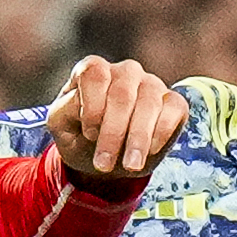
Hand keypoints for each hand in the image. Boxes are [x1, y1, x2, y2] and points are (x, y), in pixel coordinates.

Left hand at [49, 56, 187, 194]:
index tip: (89, 135)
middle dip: (113, 132)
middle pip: (122, 93)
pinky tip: (150, 151)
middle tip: (104, 164)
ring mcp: (151, 84)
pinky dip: (161, 132)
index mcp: (93, 70)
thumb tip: (85, 104)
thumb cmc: (80, 137)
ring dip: (138, 138)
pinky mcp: (173, 102)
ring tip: (130, 166)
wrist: (104, 160)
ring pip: (149, 101)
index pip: (94, 73)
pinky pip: (174, 108)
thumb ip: (67, 109)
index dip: (92, 106)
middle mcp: (124, 72)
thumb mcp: (61, 126)